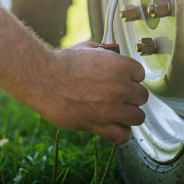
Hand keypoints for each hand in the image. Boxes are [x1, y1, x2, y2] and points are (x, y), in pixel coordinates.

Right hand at [20, 41, 148, 143]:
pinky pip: (122, 135)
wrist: (41, 78)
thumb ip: (105, 54)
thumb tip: (111, 56)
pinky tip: (115, 126)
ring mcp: (111, 108)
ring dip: (129, 114)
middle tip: (119, 95)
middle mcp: (119, 87)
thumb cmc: (61, 62)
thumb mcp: (87, 49)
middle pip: (142, 96)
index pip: (141, 74)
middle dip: (132, 95)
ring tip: (119, 111)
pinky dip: (122, 132)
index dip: (131, 77)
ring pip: (138, 117)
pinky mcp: (99, 125)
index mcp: (119, 65)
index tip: (123, 79)